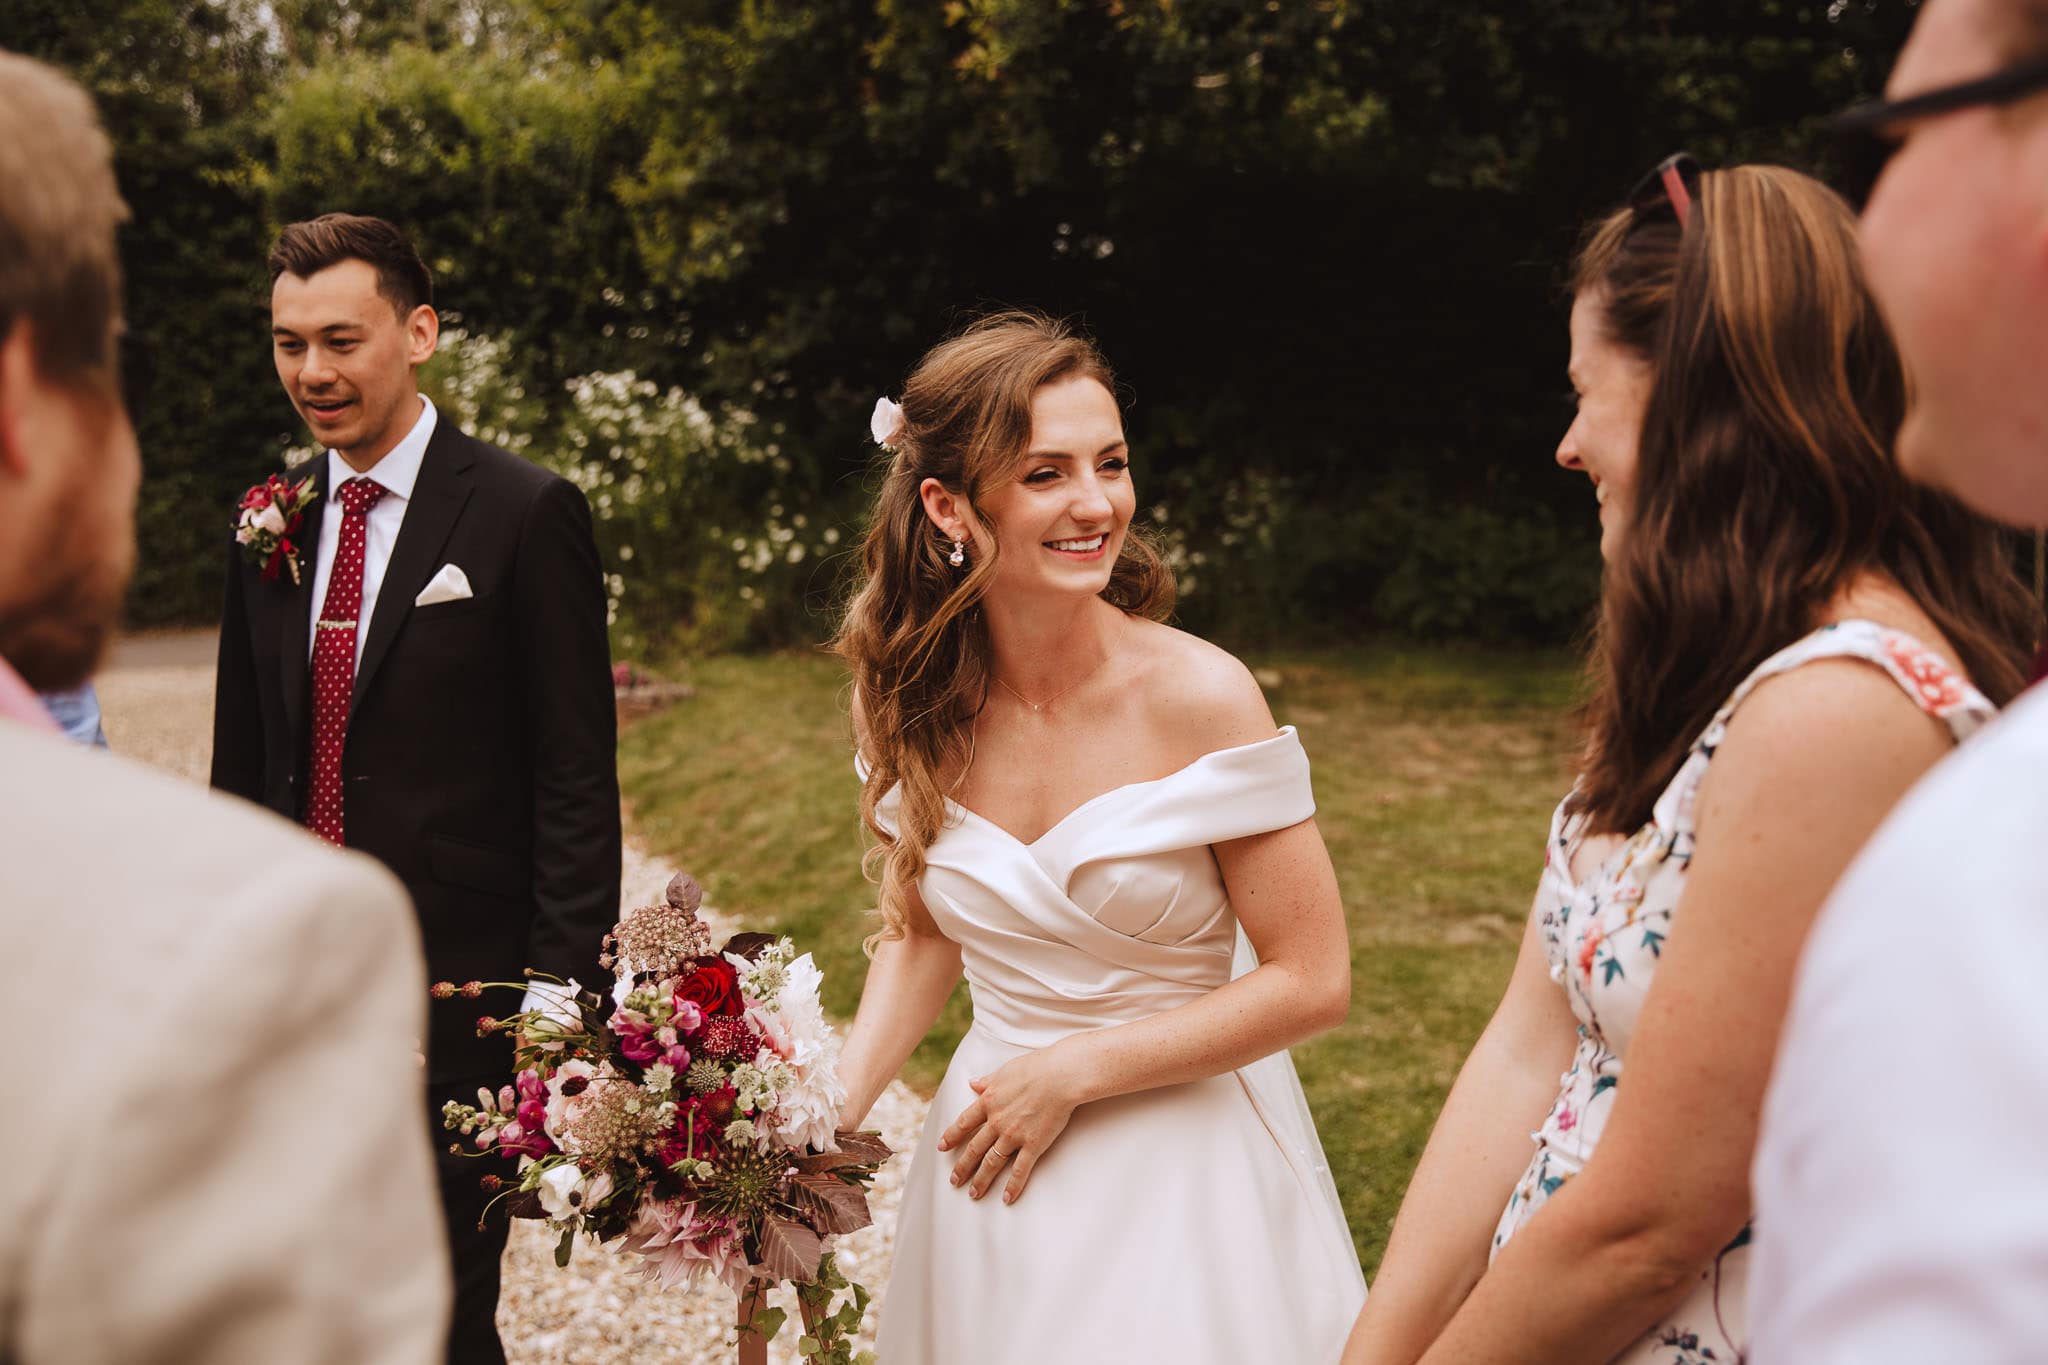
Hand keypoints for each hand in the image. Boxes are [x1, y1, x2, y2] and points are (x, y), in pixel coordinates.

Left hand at [935, 1041, 1090, 1204]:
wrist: (1060, 1076)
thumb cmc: (1035, 1068)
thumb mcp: (1005, 1071)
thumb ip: (988, 1081)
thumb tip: (973, 1083)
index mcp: (989, 1102)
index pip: (964, 1123)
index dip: (951, 1136)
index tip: (942, 1147)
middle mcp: (997, 1121)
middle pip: (975, 1148)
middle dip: (963, 1167)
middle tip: (954, 1181)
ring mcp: (1014, 1135)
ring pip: (992, 1162)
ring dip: (981, 1180)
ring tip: (974, 1194)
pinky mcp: (1033, 1144)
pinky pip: (1021, 1169)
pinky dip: (1013, 1185)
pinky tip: (1007, 1198)